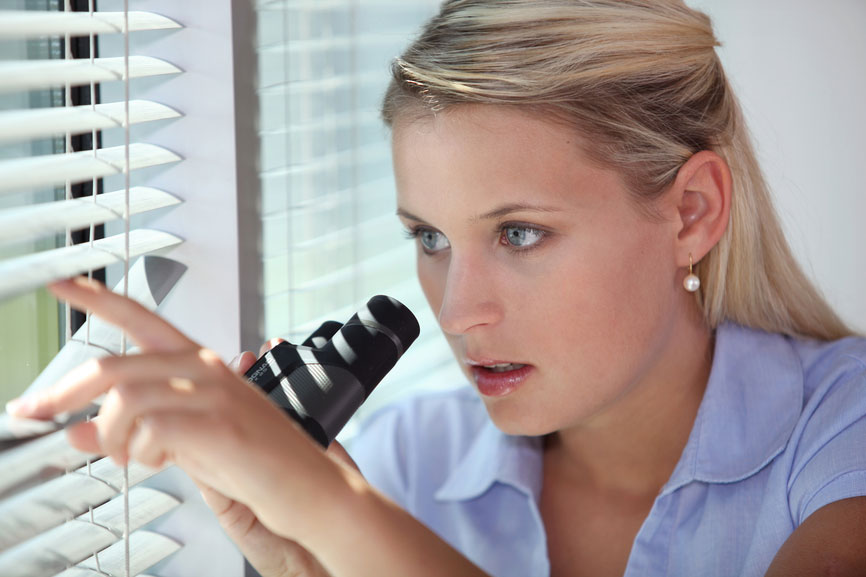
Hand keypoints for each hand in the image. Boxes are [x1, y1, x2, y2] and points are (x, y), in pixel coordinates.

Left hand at [6, 277, 354, 547]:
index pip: (141, 319)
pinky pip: (151, 427)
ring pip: (126, 398)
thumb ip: (133, 431)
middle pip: (114, 366)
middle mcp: (205, 368)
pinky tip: (156, 460)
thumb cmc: (256, 461)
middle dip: (61, 392)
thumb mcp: (184, 443)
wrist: (308, 486)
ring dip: (109, 435)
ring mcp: (214, 392)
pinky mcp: (218, 422)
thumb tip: (76, 429)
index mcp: (199, 363)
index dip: (98, 298)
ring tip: (124, 456)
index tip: (62, 283)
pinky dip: (139, 451)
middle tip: (33, 411)